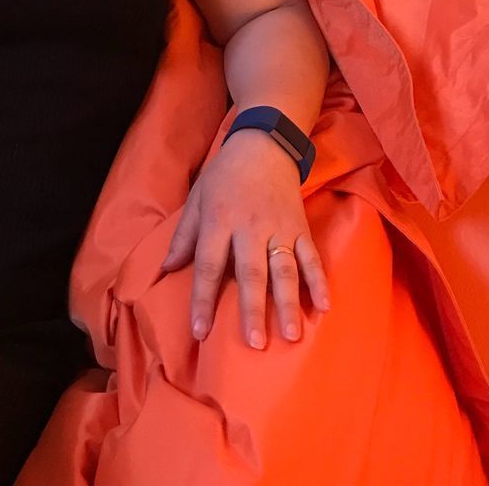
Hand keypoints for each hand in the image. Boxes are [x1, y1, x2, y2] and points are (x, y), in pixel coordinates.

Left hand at [158, 129, 330, 348]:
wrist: (263, 145)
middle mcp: (249, 227)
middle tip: (254, 343)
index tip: (200, 331)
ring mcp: (279, 228)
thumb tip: (165, 270)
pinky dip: (318, 281)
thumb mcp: (197, 198)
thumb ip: (184, 237)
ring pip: (284, 269)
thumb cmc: (224, 175)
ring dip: (288, 302)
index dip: (202, 299)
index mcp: (219, 220)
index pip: (208, 265)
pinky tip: (323, 306)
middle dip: (252, 309)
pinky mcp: (300, 227)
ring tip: (292, 334)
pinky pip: (311, 257)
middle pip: (251, 272)